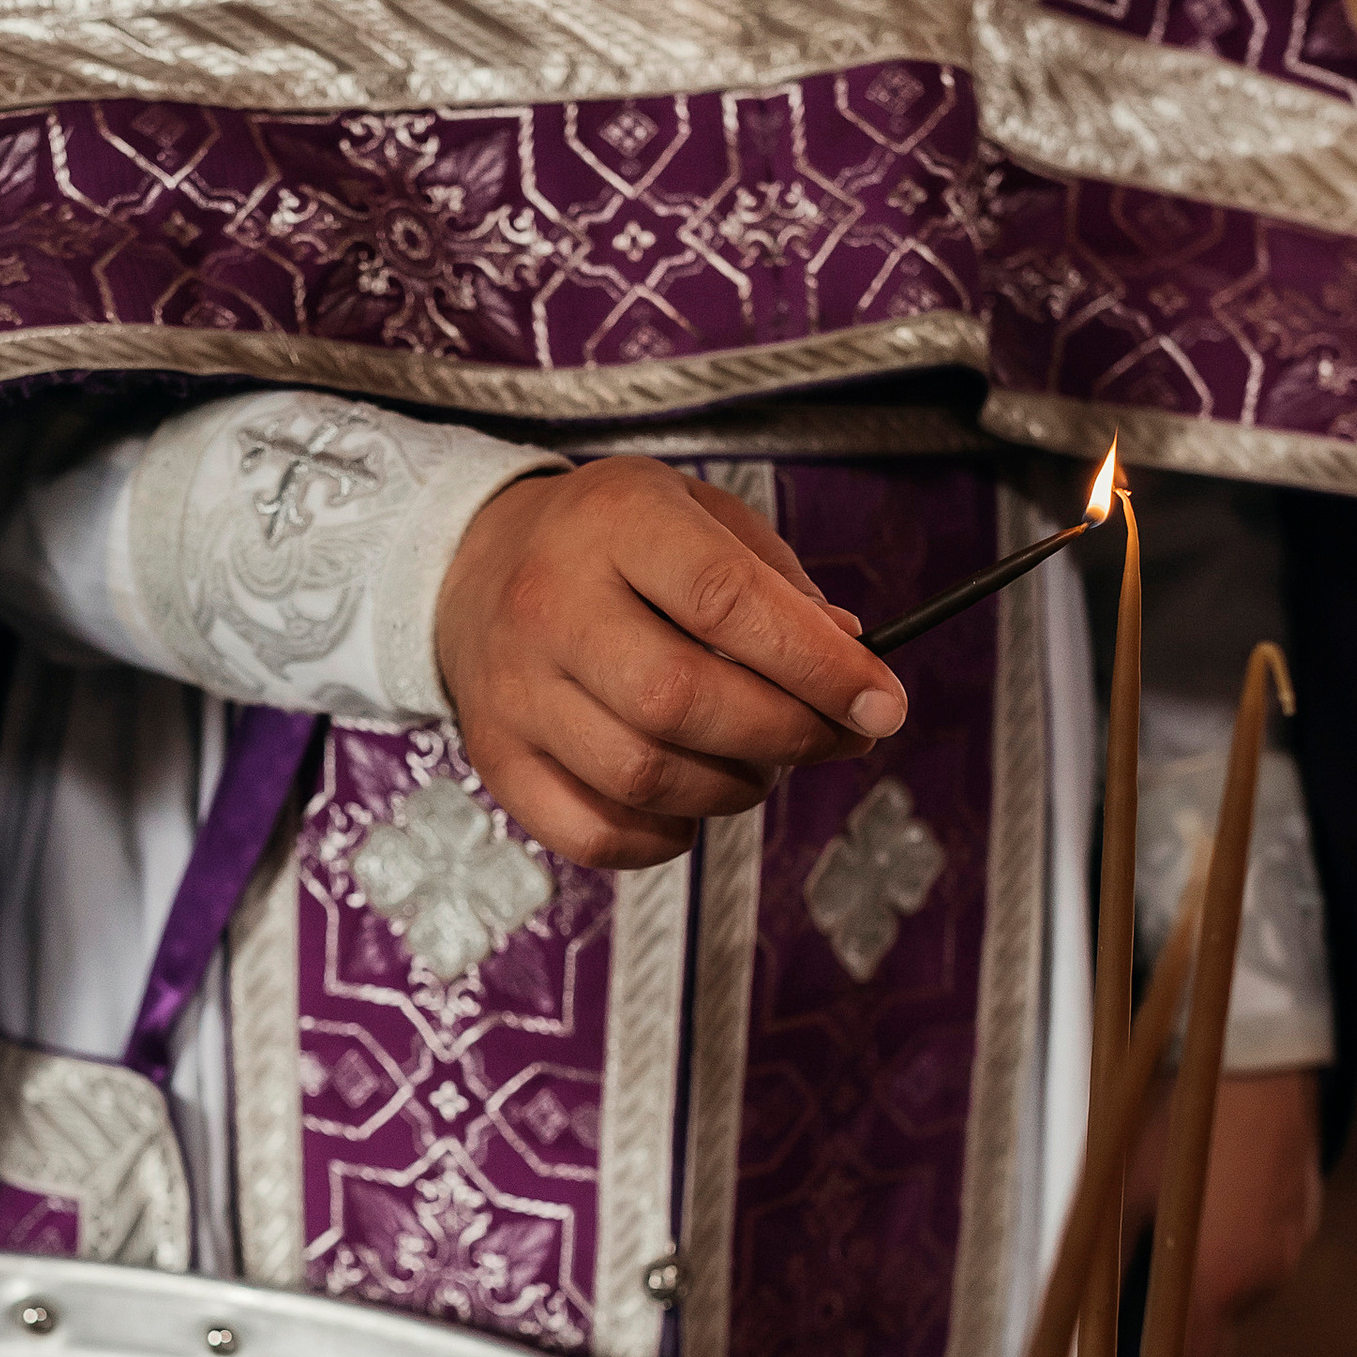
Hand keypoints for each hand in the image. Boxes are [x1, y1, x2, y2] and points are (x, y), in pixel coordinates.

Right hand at [434, 456, 906, 870]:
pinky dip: (664, 837)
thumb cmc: (608, 544)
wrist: (475, 566)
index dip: (818, 666)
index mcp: (616, 523)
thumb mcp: (699, 518)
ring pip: (643, 775)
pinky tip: (689, 803)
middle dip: (786, 735)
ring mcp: (515, 690)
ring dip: (732, 789)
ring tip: (759, 763)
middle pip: (682, 700)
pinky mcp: (499, 760)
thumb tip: (848, 665)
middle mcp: (552, 604)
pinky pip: (593, 833)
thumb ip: (778, 586)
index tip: (882, 705)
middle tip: (833, 739)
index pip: (727, 601)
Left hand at [1126, 1065, 1322, 1356]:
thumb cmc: (1175, 1120)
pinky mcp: (1302, 1221)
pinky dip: (1227, 1255)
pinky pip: (1258, 1258)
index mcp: (1214, 1280)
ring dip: (1200, 1293)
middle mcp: (1261, 1278)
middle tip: (1130, 1338)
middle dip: (1173, 1349)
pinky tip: (1202, 1213)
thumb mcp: (1120, 1191)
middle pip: (1214, 1345)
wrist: (1261, 1055)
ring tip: (1162, 1252)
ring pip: (1236, 1298)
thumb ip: (1107, 1267)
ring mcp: (1290, 1249)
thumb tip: (1079, 1324)